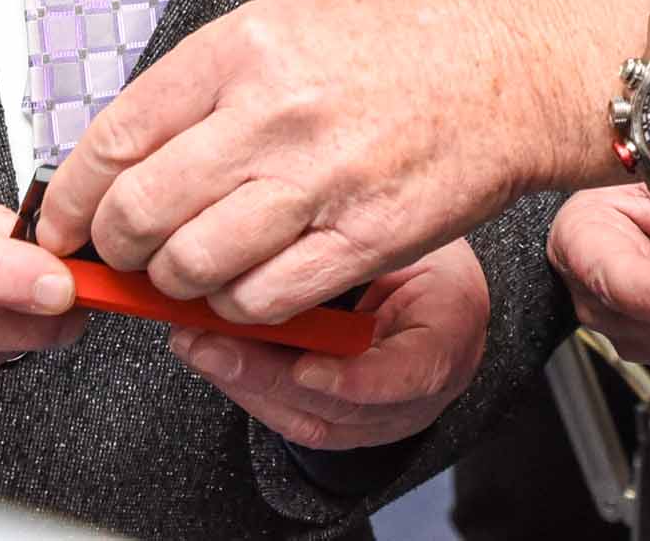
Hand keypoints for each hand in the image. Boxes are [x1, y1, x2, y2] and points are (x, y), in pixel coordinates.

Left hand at [36, 0, 645, 325]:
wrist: (509, 62)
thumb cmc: (404, 41)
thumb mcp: (285, 25)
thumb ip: (203, 86)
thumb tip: (124, 152)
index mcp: (244, 47)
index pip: (116, 138)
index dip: (75, 199)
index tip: (67, 223)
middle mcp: (273, 111)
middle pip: (142, 214)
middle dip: (119, 251)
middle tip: (125, 255)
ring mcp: (319, 178)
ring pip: (193, 267)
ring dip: (178, 285)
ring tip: (193, 270)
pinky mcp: (363, 235)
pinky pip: (263, 299)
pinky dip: (241, 307)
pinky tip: (252, 284)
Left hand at [166, 238, 492, 453]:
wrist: (440, 277)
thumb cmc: (422, 237)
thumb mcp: (410, 227)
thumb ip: (359, 242)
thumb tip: (279, 228)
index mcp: (451, 327)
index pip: (414, 372)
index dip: (357, 380)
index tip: (306, 368)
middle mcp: (422, 386)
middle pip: (341, 406)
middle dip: (265, 375)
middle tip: (209, 341)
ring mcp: (385, 413)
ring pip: (309, 420)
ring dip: (243, 383)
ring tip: (197, 344)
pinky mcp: (349, 422)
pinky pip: (294, 418)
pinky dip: (247, 387)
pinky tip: (212, 356)